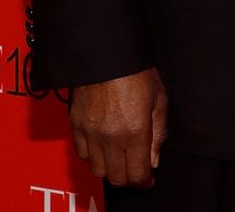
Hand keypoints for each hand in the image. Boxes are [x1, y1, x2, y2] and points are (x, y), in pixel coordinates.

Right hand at [70, 67, 168, 188]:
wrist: (105, 52)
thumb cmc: (135, 71)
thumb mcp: (159, 100)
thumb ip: (158, 134)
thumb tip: (153, 160)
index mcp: (135, 131)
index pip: (137, 175)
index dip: (144, 182)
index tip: (148, 180)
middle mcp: (111, 136)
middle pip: (116, 178)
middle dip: (128, 178)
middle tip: (135, 169)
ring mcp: (90, 132)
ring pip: (97, 170)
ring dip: (110, 169)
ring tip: (119, 158)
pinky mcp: (75, 125)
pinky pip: (82, 154)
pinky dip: (93, 156)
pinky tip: (103, 146)